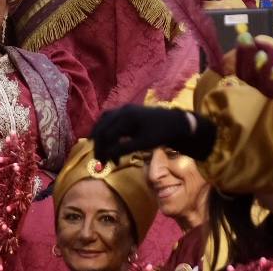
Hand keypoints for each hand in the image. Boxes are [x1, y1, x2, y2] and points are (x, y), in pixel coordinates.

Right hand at [91, 104, 216, 163]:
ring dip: (100, 134)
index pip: (106, 134)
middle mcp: (122, 110)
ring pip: (104, 120)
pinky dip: (105, 128)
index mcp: (126, 117)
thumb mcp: (143, 144)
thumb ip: (123, 148)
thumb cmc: (161, 133)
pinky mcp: (127, 111)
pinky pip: (110, 118)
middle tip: (100, 160)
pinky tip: (106, 138)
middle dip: (99, 144)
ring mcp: (124, 109)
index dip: (103, 150)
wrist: (175, 122)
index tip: (104, 164)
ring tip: (97, 148)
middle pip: (102, 127)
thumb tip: (106, 155)